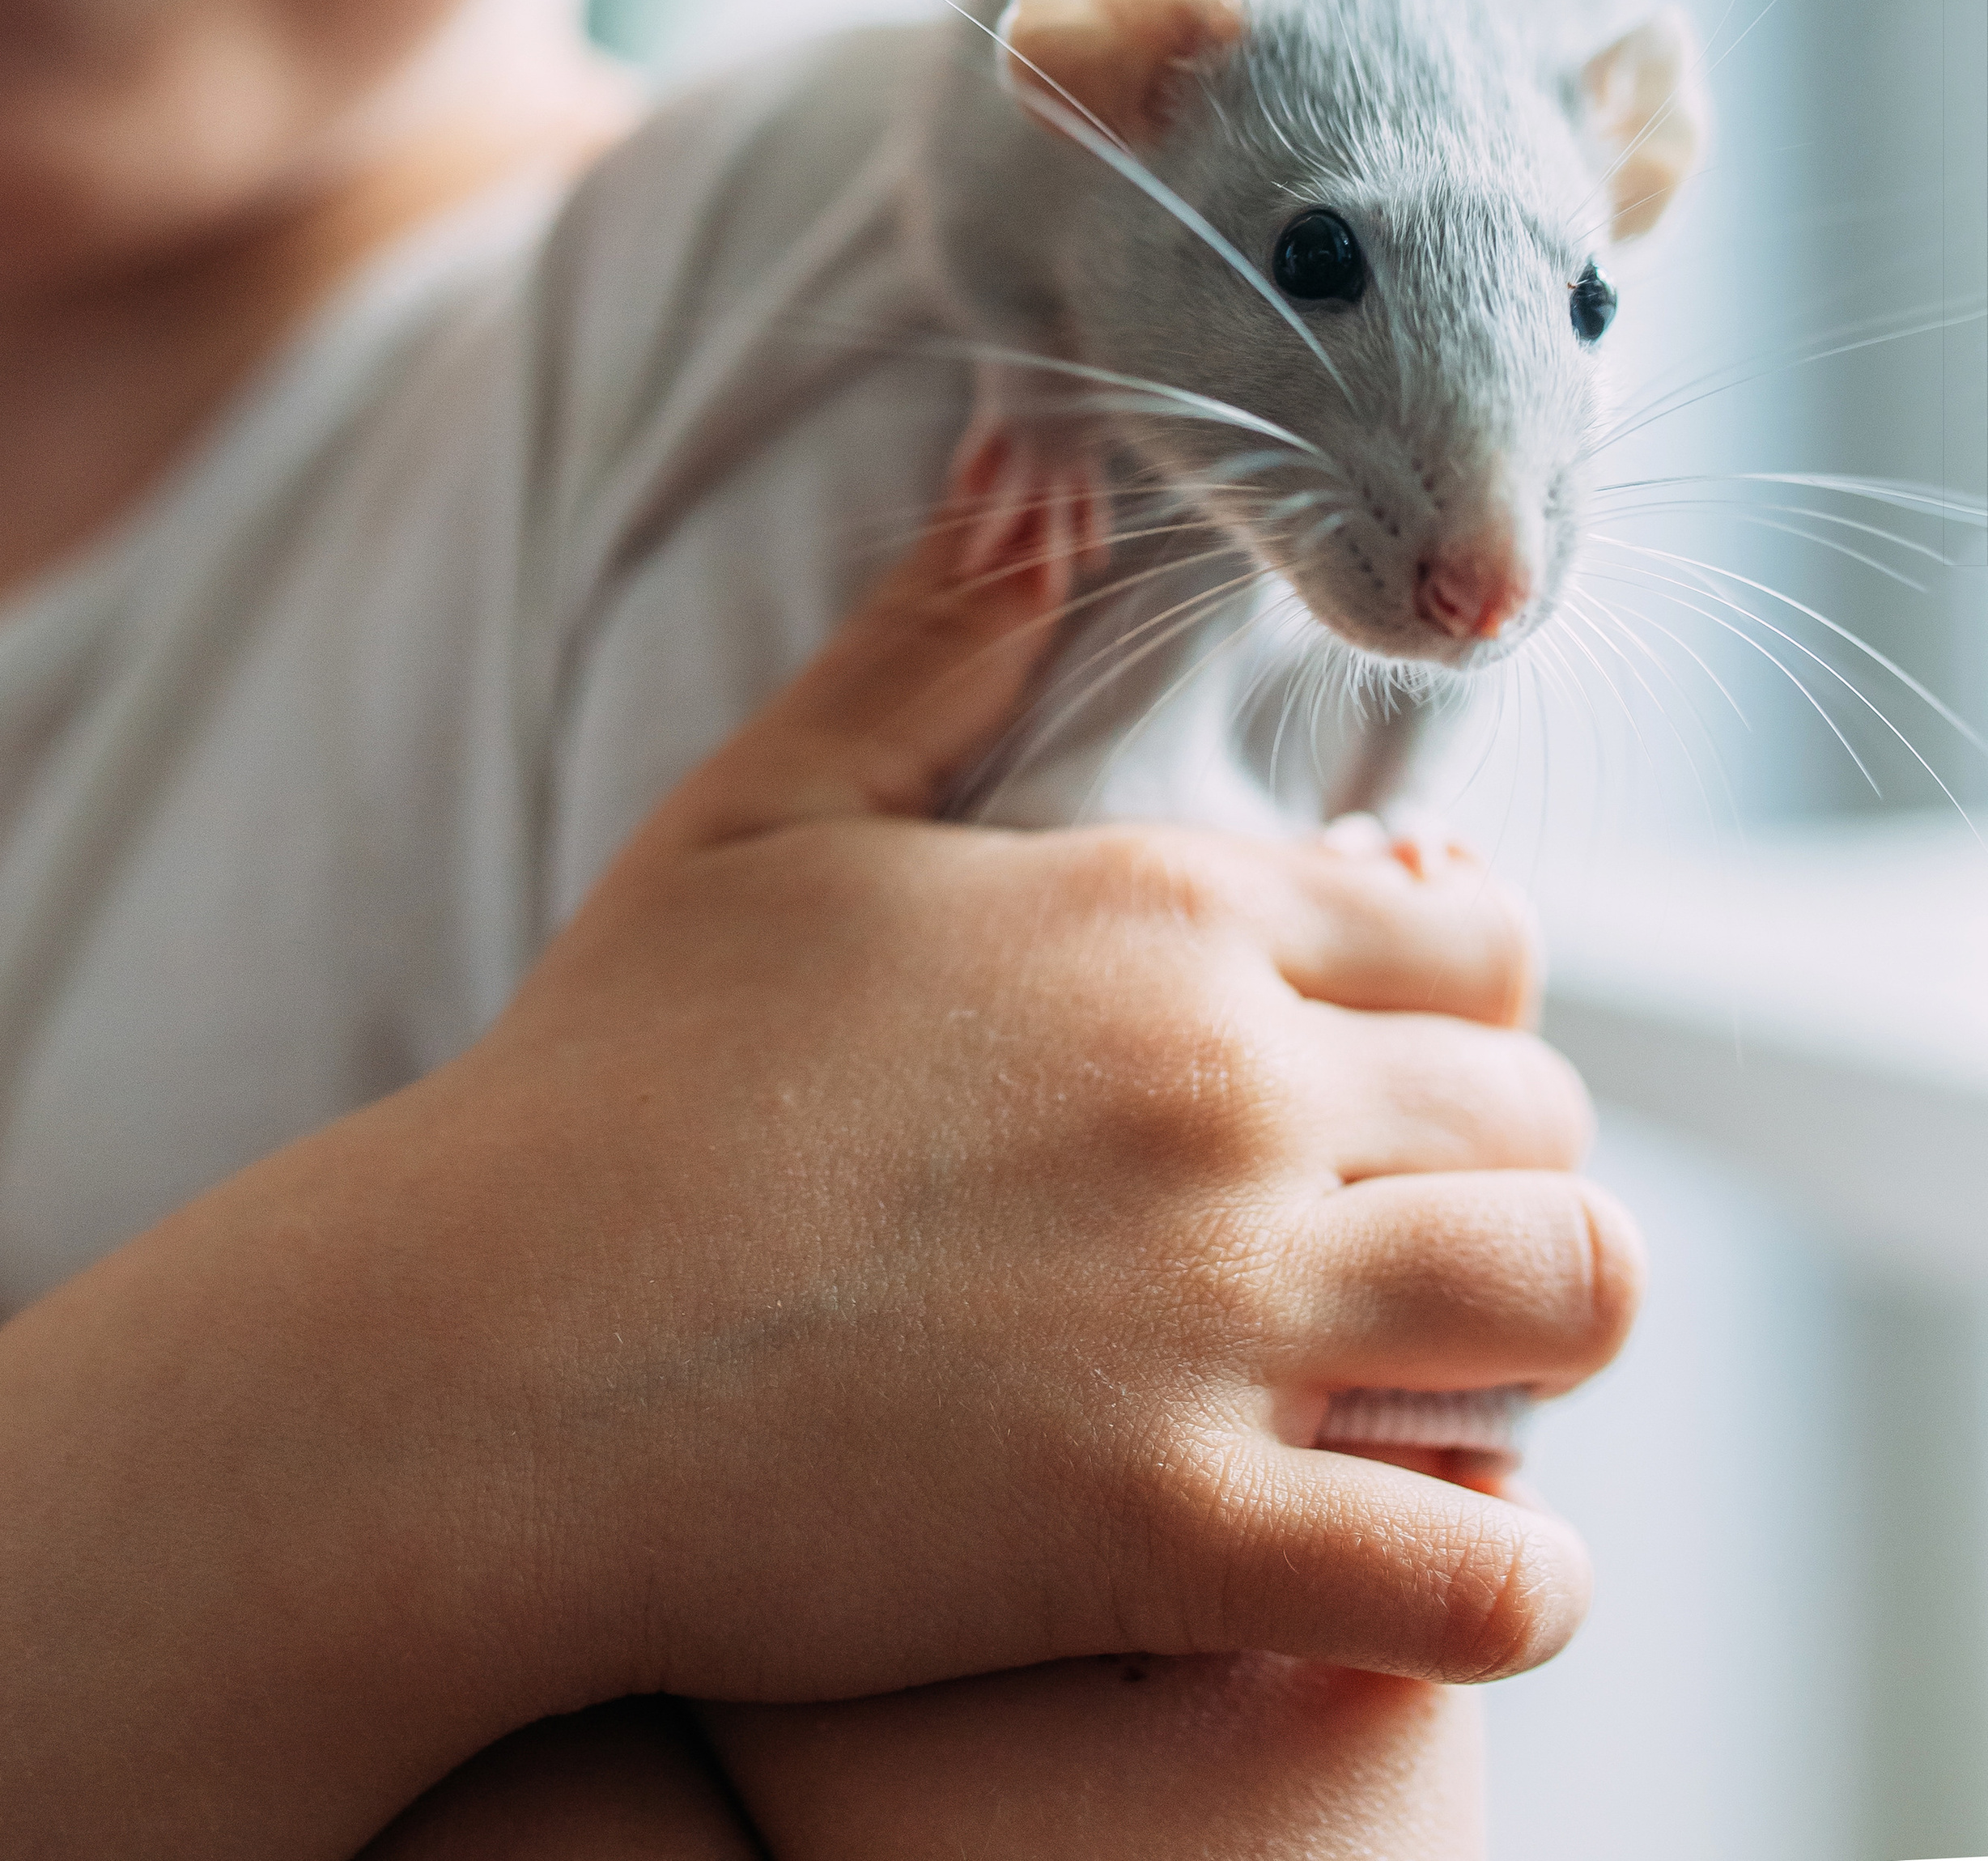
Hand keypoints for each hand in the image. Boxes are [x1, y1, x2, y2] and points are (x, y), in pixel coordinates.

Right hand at [0, 499, 1635, 1857]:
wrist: (472, 1355)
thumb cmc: (608, 1077)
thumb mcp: (770, 807)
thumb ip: (937, 630)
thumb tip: (1037, 453)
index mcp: (1154, 916)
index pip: (1478, 937)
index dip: (1466, 1003)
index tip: (1397, 1062)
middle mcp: (1224, 1091)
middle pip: (1547, 1113)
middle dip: (1511, 1167)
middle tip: (1415, 1229)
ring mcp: (1213, 1314)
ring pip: (1569, 1300)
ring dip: (1539, 1339)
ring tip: (1447, 1377)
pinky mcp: (1177, 1533)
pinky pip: (1480, 1582)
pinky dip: (1508, 1588)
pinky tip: (1444, 1573)